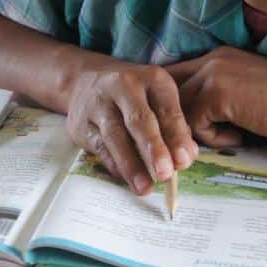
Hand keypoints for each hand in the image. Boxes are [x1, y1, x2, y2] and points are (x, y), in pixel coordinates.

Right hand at [65, 62, 198, 194]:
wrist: (84, 80)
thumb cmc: (133, 94)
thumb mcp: (157, 97)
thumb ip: (174, 125)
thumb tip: (186, 157)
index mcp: (151, 78)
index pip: (167, 109)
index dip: (176, 136)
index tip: (183, 161)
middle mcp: (123, 86)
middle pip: (139, 120)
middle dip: (153, 148)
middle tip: (165, 174)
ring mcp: (99, 104)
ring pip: (115, 136)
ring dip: (131, 164)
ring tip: (144, 187)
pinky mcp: (81, 123)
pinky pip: (99, 146)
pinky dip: (114, 164)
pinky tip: (126, 178)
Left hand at [167, 47, 266, 146]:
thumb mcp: (245, 92)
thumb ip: (217, 96)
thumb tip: (187, 119)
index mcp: (218, 56)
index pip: (176, 74)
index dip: (173, 100)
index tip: (182, 122)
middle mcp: (211, 59)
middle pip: (169, 91)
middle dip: (178, 118)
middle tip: (203, 137)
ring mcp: (212, 74)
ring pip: (179, 110)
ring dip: (200, 130)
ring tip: (231, 134)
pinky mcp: (216, 94)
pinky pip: (195, 125)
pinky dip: (215, 138)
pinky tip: (240, 136)